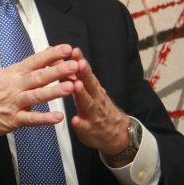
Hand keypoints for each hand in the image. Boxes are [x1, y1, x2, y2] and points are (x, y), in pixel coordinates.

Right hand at [0, 44, 79, 147]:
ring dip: (55, 91)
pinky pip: (31, 119)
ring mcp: (13, 103)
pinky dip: (45, 119)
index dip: (51, 54)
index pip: (34, 61)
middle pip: (39, 76)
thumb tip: (39, 61)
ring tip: (71, 86)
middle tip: (75, 64)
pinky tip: (58, 117)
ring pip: (37, 95)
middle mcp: (13, 86)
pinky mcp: (11, 120)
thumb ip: (20, 71)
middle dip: (58, 70)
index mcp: (11, 74)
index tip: (66, 48)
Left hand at [69, 48, 131, 164]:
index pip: (87, 72)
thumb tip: (67, 61)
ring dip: (82, 94)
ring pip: (87, 103)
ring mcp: (93, 114)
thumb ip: (81, 77)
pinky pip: (84, 127)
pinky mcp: (89, 130)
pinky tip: (75, 120)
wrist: (117, 133)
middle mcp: (95, 98)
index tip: (75, 51)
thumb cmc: (100, 108)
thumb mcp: (92, 90)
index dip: (81, 61)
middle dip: (84, 73)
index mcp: (93, 88)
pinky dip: (80, 123)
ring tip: (76, 85)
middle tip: (79, 62)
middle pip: (90, 84)